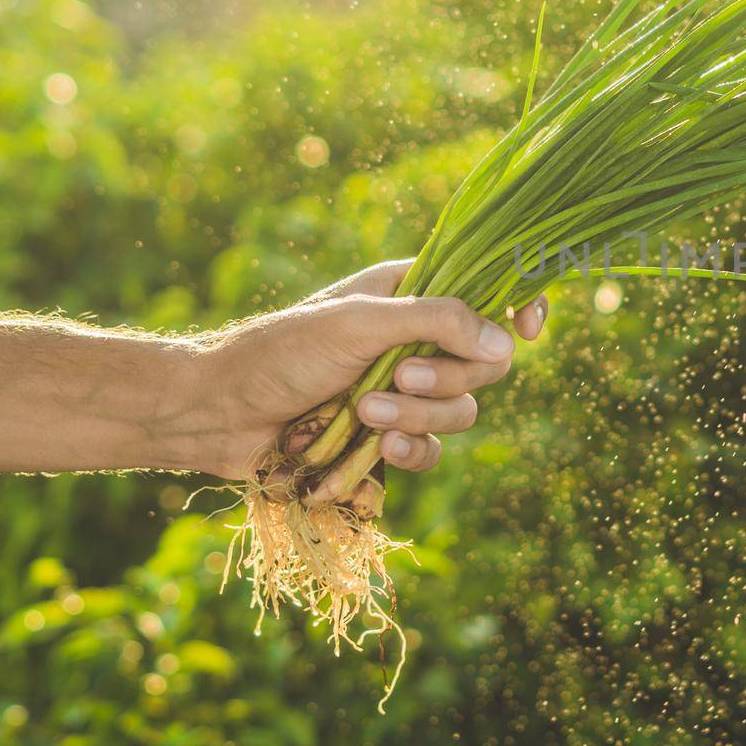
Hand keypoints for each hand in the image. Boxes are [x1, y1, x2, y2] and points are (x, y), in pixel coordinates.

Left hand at [193, 260, 546, 489]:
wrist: (219, 412)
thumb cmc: (281, 350)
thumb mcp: (361, 322)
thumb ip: (437, 322)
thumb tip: (506, 342)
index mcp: (412, 293)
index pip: (487, 291)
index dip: (516, 307)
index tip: (526, 330)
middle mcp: (415, 339)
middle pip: (483, 364)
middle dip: (445, 380)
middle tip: (397, 378)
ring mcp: (403, 391)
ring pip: (460, 413)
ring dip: (418, 419)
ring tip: (365, 415)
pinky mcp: (386, 438)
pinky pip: (429, 451)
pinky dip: (408, 453)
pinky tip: (375, 450)